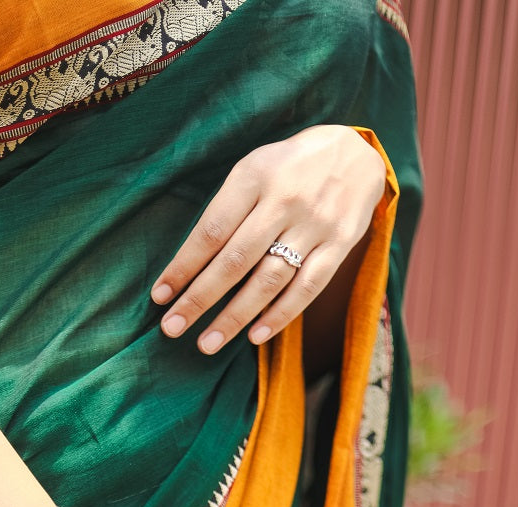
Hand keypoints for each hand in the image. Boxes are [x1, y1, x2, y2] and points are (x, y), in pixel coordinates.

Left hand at [151, 124, 386, 352]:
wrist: (356, 153)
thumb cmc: (288, 169)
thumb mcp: (254, 170)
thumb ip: (227, 210)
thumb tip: (190, 267)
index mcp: (254, 176)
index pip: (211, 230)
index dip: (183, 266)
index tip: (160, 296)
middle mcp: (284, 199)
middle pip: (235, 260)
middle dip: (199, 299)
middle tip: (172, 328)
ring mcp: (315, 224)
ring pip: (269, 279)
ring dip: (235, 316)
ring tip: (207, 343)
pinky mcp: (340, 243)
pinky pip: (307, 287)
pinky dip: (280, 315)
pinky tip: (254, 336)